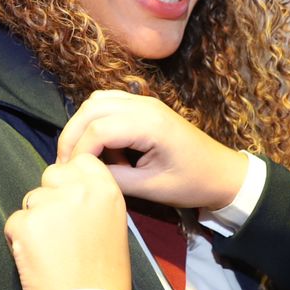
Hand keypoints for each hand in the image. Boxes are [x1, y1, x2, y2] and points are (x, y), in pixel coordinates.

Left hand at [5, 153, 131, 289]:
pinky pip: (14, 222)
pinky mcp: (26, 224)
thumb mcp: (114, 226)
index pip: (81, 160)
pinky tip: (38, 260)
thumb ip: (93, 200)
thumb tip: (70, 188)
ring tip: (52, 251)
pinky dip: (20, 240)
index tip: (70, 197)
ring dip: (35, 221)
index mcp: (106, 191)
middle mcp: (78, 190)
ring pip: (30, 200)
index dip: (71, 178)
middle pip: (51, 175)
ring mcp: (50, 205)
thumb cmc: (105, 275)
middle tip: (59, 230)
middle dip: (50, 197)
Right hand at [58, 91, 248, 211]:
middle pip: (90, 109)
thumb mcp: (151, 188)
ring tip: (84, 157)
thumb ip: (113, 179)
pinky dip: (96, 121)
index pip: (97, 130)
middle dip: (72, 137)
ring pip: (96, 102)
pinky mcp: (145, 106)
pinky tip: (103, 148)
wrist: (222, 173)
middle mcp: (145, 105)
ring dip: (83, 126)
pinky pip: (108, 103)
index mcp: (150, 124)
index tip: (70, 176)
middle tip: (67, 167)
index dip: (77, 153)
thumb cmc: (191, 183)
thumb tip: (82, 174)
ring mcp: (145, 102)